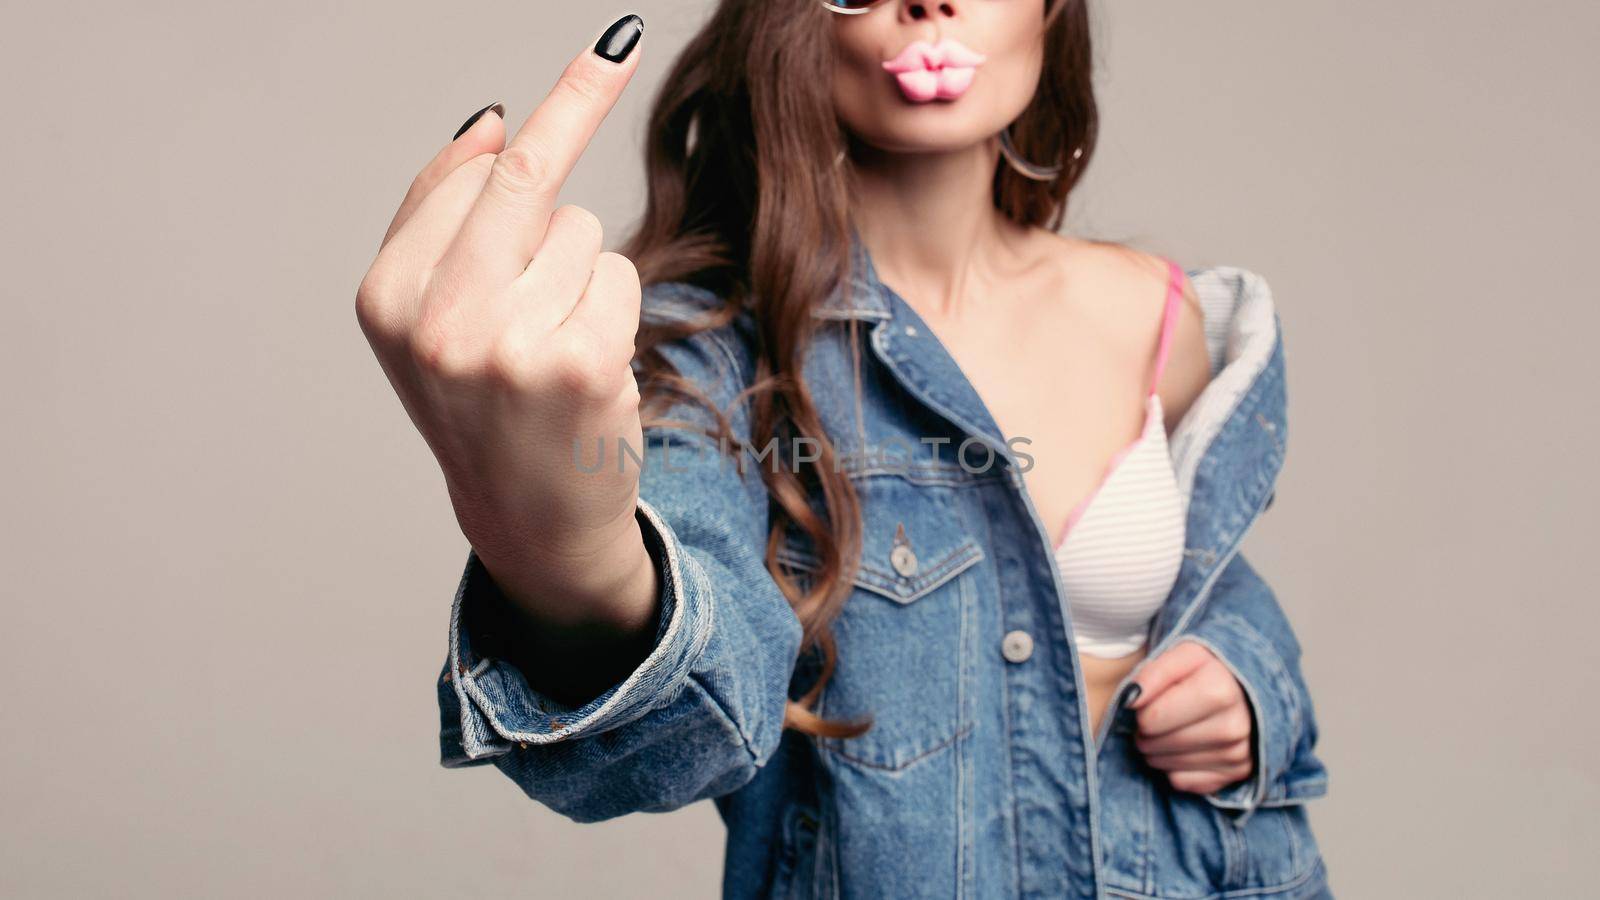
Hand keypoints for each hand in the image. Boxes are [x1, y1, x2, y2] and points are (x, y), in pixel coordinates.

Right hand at [355, 18, 652, 628]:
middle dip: (578, 100)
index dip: (548, 110)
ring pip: (582, 233)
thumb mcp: (428, 315)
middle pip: (529, 179)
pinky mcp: (577, 363)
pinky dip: (613, 311)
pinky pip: (617, 276)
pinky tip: (586, 367)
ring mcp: (507, 343)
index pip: (474, 173)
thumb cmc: (483, 404)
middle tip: (614, 44)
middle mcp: (436, 320)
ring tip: (552, 343)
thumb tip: (489, 122)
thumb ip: (443, 216)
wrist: (528, 517)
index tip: (606, 47)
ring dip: (581, 275)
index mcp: (386, 298)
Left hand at [1128, 640, 1255, 794]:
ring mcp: (1237, 754)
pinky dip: (1174, 768)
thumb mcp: (1182, 657)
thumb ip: (1152, 673)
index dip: (1141, 711)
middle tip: (1155, 719)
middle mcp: (1233, 726)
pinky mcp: (1236, 775)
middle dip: (1146, 732)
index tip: (1148, 701)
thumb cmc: (1206, 671)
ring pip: (1165, 766)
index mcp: (1220, 690)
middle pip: (1155, 744)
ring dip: (1157, 751)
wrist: (1247, 691)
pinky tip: (1185, 749)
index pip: (1152, 718)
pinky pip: (1181, 782)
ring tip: (1169, 731)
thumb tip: (1131, 700)